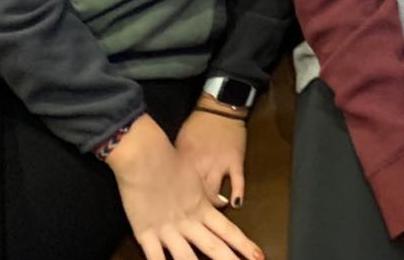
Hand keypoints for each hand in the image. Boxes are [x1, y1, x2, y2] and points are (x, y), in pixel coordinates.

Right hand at [105, 114, 262, 259]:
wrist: (146, 154)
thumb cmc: (171, 160)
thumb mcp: (195, 177)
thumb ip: (206, 195)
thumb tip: (221, 204)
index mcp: (202, 207)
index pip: (228, 230)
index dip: (243, 245)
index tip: (258, 257)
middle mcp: (188, 220)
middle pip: (213, 247)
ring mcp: (167, 228)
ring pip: (186, 258)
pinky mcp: (145, 232)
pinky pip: (154, 257)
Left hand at [174, 98, 248, 207]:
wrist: (219, 107)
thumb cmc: (196, 125)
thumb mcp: (179, 143)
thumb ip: (174, 163)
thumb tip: (164, 180)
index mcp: (184, 163)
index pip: (175, 191)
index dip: (173, 207)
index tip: (172, 216)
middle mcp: (200, 167)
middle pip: (194, 198)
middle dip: (193, 213)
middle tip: (194, 222)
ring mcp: (219, 164)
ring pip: (214, 194)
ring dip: (214, 206)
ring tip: (214, 216)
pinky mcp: (235, 160)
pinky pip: (237, 182)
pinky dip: (237, 194)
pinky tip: (236, 204)